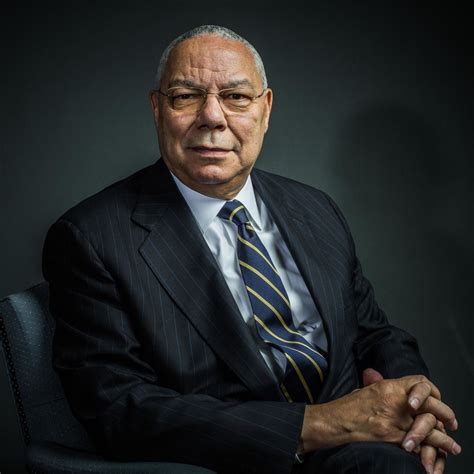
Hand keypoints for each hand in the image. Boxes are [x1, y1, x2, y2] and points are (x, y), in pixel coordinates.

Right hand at [299, 371, 459, 456]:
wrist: (334, 421)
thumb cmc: (347, 406)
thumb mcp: (365, 389)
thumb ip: (380, 385)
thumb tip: (381, 378)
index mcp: (388, 386)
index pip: (420, 382)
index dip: (432, 392)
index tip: (437, 399)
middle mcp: (395, 401)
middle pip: (431, 403)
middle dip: (445, 413)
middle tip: (452, 422)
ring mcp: (395, 419)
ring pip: (429, 426)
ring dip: (444, 438)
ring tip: (452, 445)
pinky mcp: (393, 436)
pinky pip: (419, 442)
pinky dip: (432, 449)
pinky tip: (439, 454)